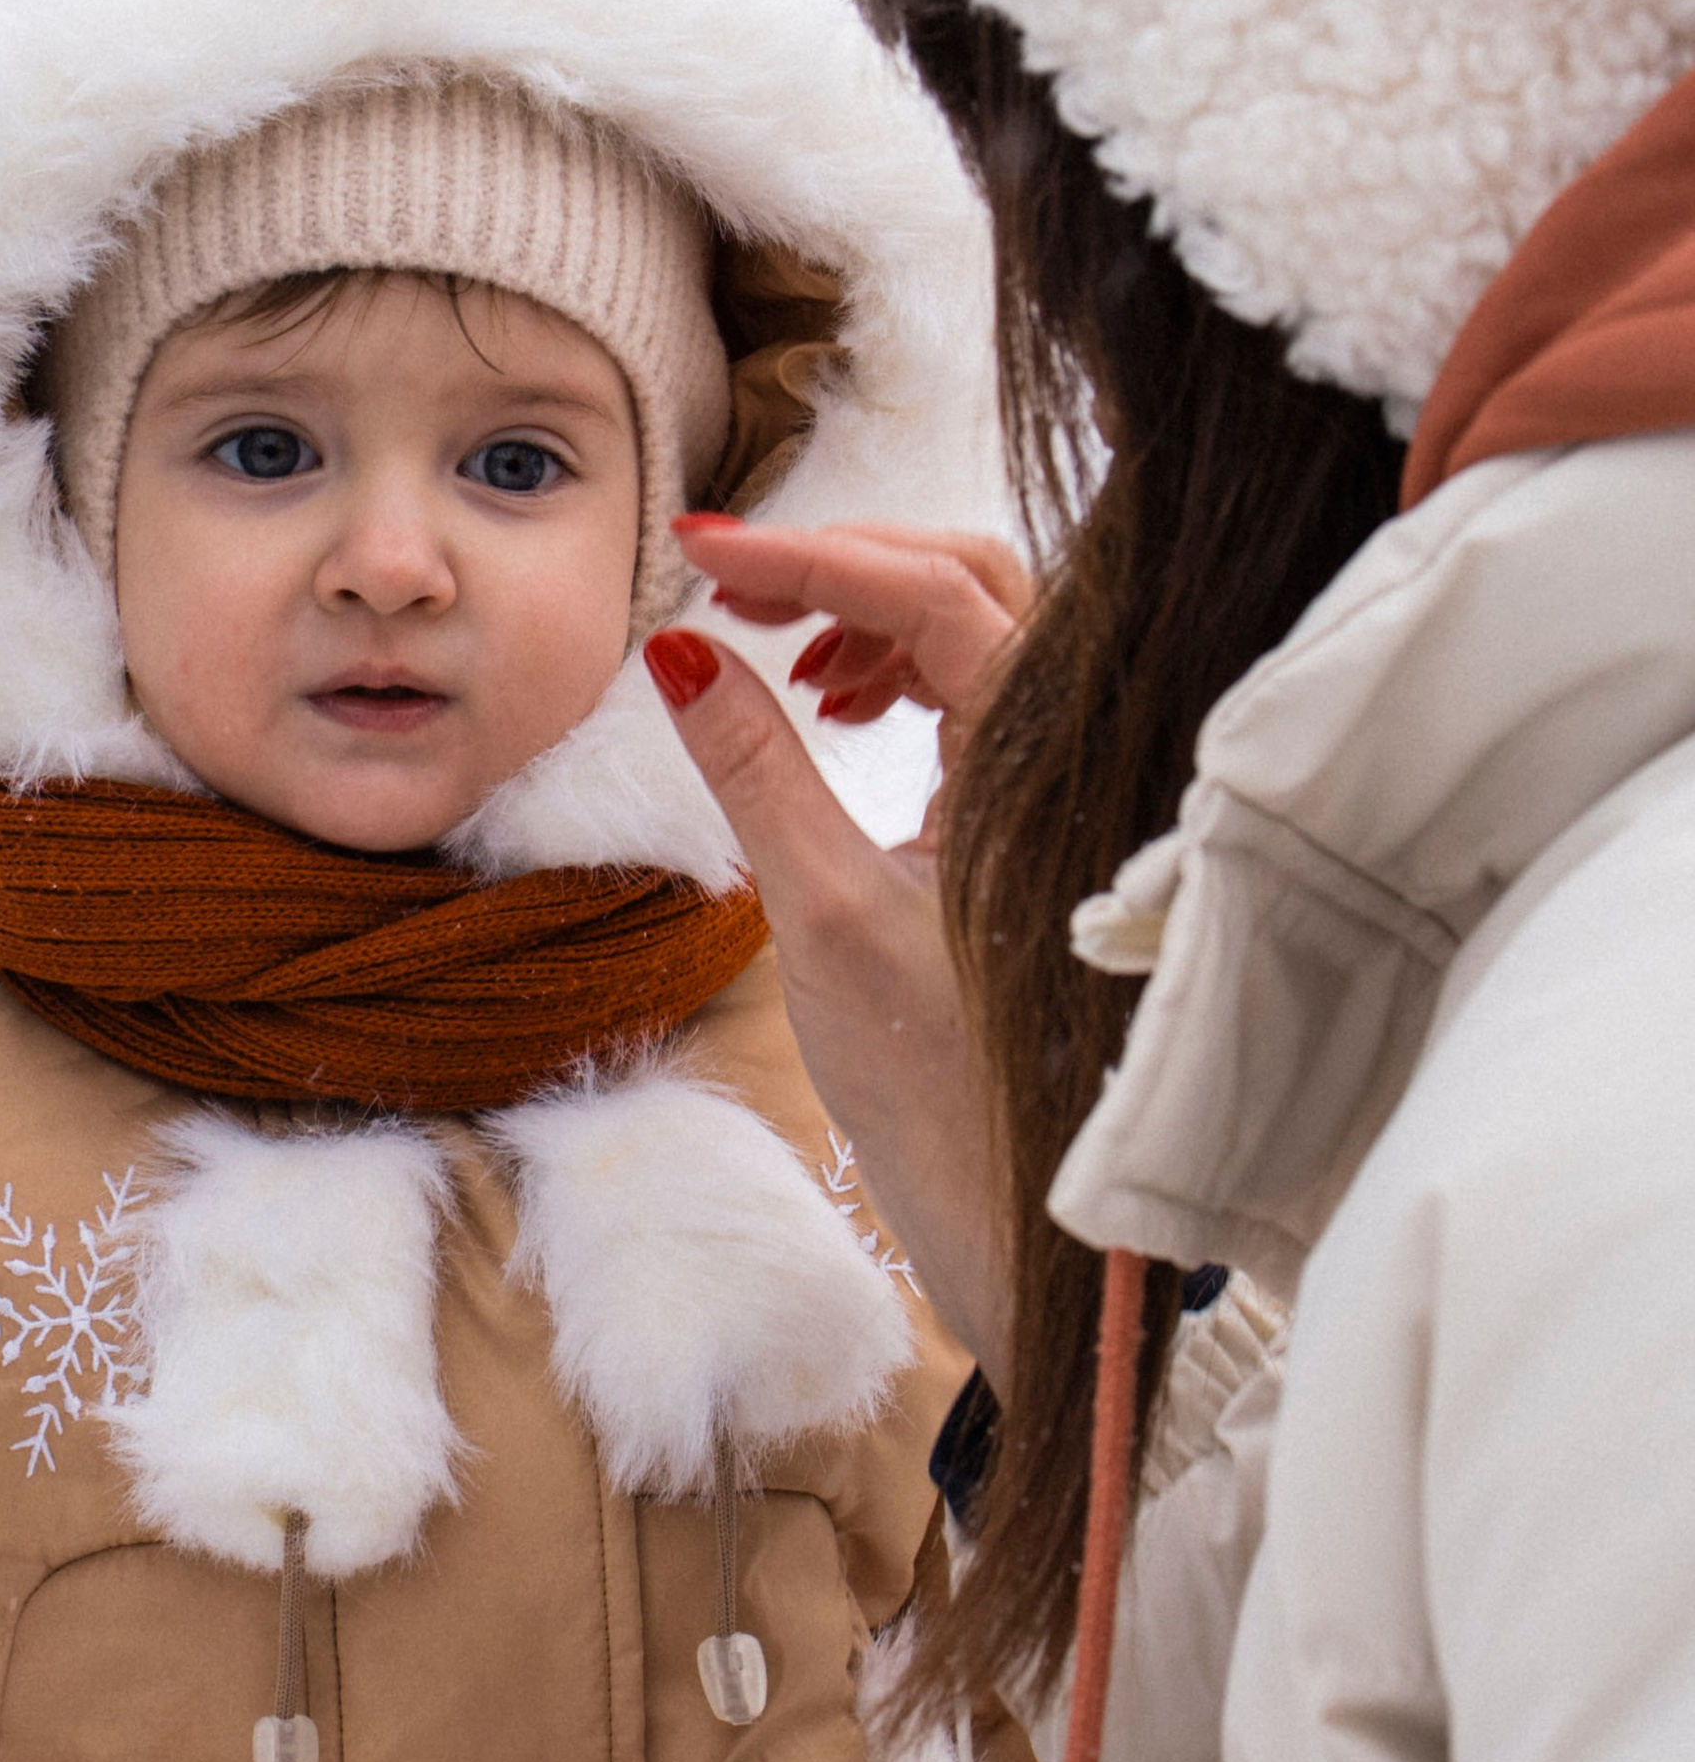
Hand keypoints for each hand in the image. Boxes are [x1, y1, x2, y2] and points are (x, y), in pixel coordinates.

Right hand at [647, 518, 1030, 1370]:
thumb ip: (754, 767)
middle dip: (847, 563)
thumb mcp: (820, 914)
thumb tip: (682, 650)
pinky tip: (838, 708)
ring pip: (984, 623)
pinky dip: (905, 669)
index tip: (705, 552)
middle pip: (974, 577)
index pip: (935, 592)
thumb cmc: (940, 1088)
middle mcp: (1081, 755)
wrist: (1016, 1210)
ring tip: (780, 660)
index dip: (813, 555)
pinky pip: (986, 687)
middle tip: (731, 583)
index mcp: (1042, 769)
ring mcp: (1068, 783)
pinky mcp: (1043, 815)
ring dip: (873, 614)